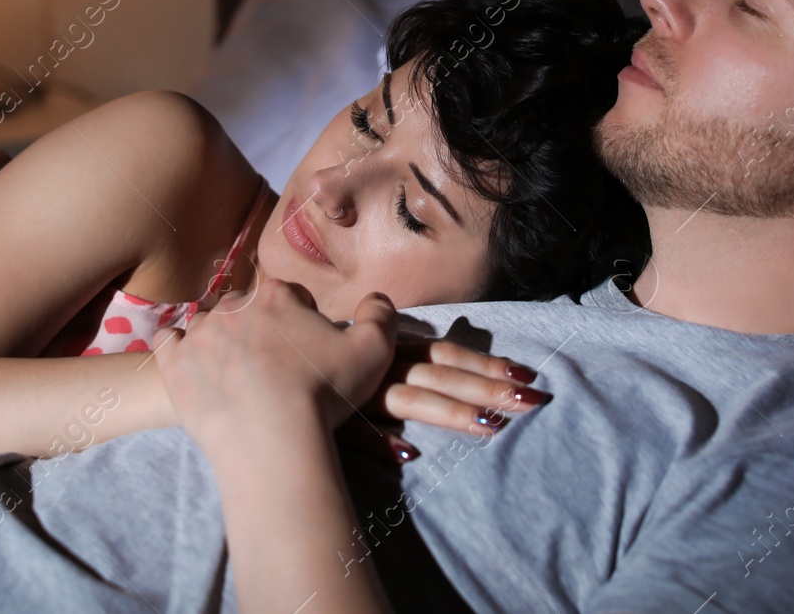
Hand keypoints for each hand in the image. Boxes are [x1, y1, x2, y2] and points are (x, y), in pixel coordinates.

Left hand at [156, 280, 397, 454]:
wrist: (272, 439)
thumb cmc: (324, 393)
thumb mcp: (375, 350)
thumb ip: (380, 314)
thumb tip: (375, 298)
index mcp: (277, 294)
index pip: (291, 296)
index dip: (303, 322)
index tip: (308, 352)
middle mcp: (233, 305)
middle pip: (249, 309)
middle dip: (261, 330)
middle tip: (276, 368)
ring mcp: (199, 333)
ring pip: (210, 325)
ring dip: (222, 342)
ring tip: (238, 375)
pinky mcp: (174, 364)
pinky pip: (168, 342)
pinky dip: (178, 349)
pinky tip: (193, 365)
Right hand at [338, 336, 548, 464]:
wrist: (263, 365)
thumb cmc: (325, 358)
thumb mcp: (371, 349)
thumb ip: (407, 349)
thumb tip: (458, 337)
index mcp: (395, 348)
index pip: (449, 353)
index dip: (487, 362)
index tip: (529, 375)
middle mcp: (382, 364)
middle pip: (443, 374)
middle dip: (488, 387)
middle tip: (531, 400)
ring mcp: (358, 391)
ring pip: (411, 399)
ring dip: (450, 411)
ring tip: (490, 427)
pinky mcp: (332, 417)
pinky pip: (357, 430)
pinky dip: (380, 440)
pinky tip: (407, 455)